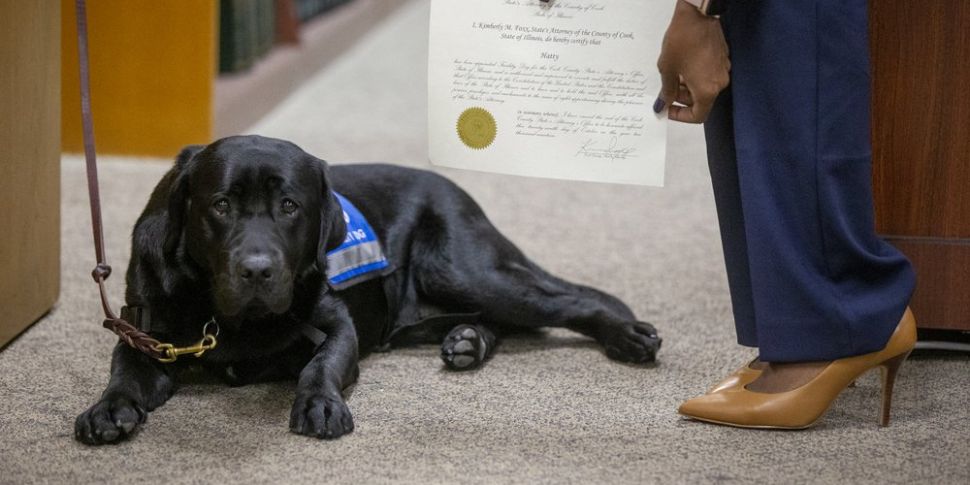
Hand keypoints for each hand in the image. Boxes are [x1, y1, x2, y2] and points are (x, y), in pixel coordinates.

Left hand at [655, 0, 730, 122]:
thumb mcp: (668, 68)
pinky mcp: (722, 58)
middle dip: (682, 98)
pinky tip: (683, 64)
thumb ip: (666, 90)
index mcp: (707, 90)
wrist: (697, 14)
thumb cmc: (682, 40)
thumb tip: (663, 105)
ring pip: (704, 87)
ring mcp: (723, 70)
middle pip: (701, 101)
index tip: (668, 108)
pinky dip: (696, 75)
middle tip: (666, 88)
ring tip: (673, 73)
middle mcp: (719, 83)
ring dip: (688, 86)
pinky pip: (709, 74)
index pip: (698, 116)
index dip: (681, 116)